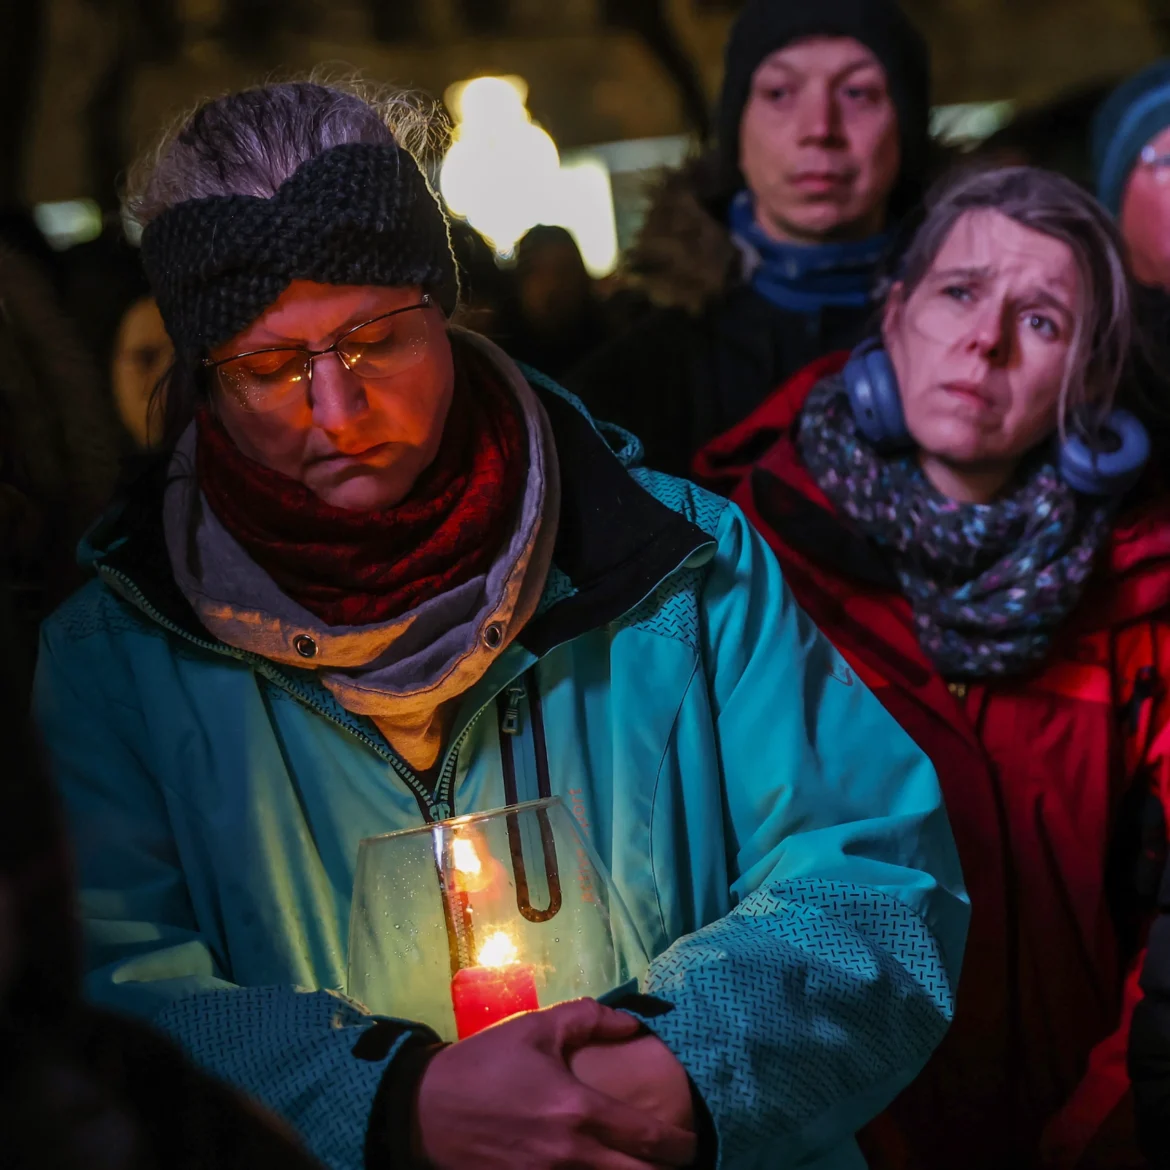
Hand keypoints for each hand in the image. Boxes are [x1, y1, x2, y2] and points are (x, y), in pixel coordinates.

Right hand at [414, 998, 696, 1169]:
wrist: (425, 1109)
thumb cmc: (486, 1064)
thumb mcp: (537, 1028)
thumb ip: (590, 1019)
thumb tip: (634, 1024)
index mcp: (578, 1110)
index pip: (648, 1138)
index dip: (680, 1145)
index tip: (692, 1142)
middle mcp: (571, 1156)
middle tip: (678, 1164)